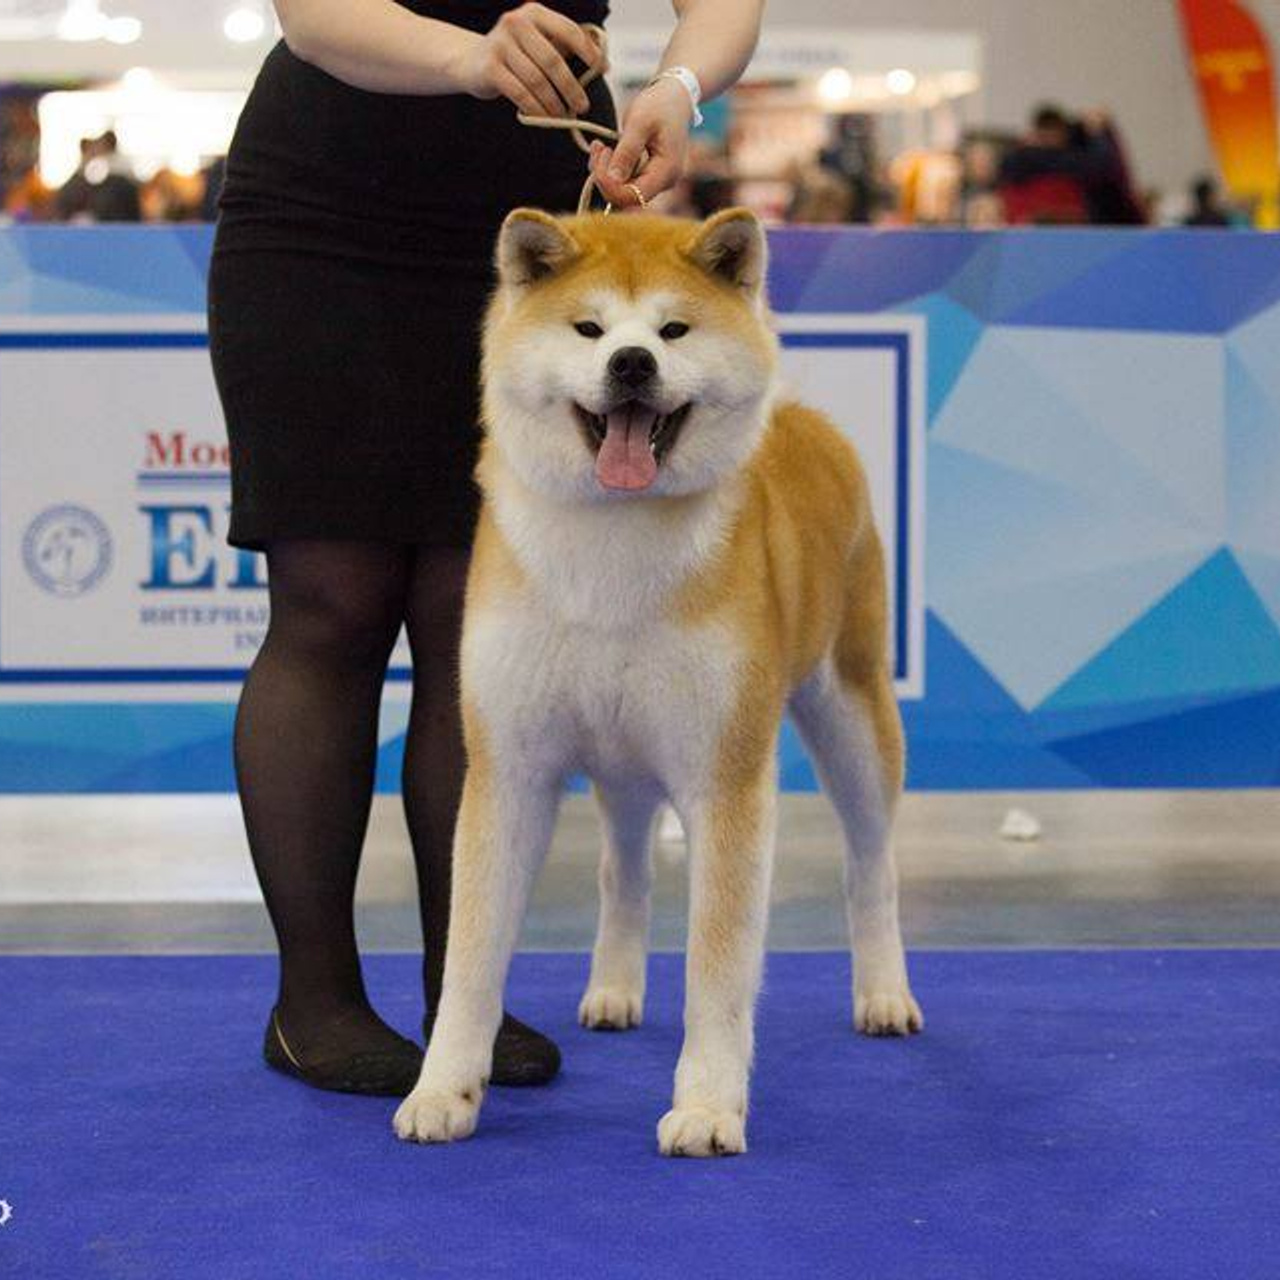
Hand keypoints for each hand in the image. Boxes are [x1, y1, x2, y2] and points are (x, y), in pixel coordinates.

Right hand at [460, 2, 599, 118]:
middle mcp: (516, 23)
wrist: (472, 62)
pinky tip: (544, 118)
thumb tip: (604, 63)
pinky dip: (535, 109)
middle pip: (553, 61)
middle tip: (583, 106)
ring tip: (563, 116)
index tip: (603, 70)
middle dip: (571, 87)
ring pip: (537, 81)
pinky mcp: (490, 67)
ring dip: (554, 103)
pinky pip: (520, 93)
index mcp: (534, 13)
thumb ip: (566, 47)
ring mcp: (500, 44)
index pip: (569, 30)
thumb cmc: (516, 55)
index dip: (589, 52)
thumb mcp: (540, 43)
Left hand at [589, 77, 693, 208]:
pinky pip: (625, 182)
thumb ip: (626, 152)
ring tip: (599, 146)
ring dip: (604, 172)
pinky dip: (610, 169)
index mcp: (667, 172)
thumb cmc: (660, 105)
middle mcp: (664, 182)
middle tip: (597, 147)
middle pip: (626, 197)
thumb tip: (612, 179)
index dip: (610, 184)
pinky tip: (605, 150)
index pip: (634, 196)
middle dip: (605, 177)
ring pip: (622, 191)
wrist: (675, 98)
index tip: (600, 155)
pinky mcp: (648, 176)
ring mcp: (657, 181)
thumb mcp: (639, 122)